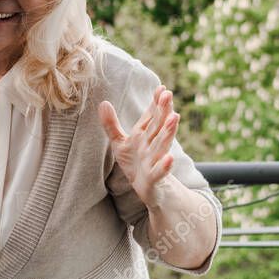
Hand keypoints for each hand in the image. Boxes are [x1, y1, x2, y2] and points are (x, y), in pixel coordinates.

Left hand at [98, 85, 178, 207]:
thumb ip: (111, 124)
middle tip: (168, 94)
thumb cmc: (134, 163)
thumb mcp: (120, 143)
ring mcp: (154, 161)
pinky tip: (170, 158)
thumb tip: (103, 102)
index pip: (151, 116)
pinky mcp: (154, 178)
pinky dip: (165, 166)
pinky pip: (159, 172)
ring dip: (168, 131)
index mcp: (144, 135)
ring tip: (175, 117)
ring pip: (162, 145)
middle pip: (158, 126)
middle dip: (163, 110)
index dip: (155, 102)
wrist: (147, 190)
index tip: (161, 87)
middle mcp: (152, 145)